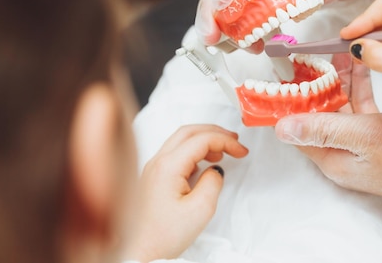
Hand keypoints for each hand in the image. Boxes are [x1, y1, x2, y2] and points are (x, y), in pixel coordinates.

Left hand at [124, 125, 248, 261]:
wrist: (139, 252)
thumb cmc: (162, 236)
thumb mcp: (200, 210)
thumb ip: (213, 182)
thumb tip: (216, 170)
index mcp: (168, 166)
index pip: (202, 139)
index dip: (226, 141)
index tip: (241, 151)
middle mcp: (157, 162)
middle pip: (189, 132)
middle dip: (215, 132)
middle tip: (234, 141)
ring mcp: (152, 169)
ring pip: (180, 140)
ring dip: (204, 140)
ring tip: (223, 151)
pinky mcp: (152, 178)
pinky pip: (175, 153)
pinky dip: (193, 151)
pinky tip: (204, 163)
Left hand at [276, 54, 381, 229]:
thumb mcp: (365, 136)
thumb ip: (324, 129)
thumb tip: (281, 128)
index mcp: (332, 159)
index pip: (299, 128)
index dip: (292, 101)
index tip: (289, 74)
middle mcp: (342, 154)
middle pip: (319, 115)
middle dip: (317, 84)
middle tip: (316, 56)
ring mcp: (359, 145)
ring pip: (341, 108)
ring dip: (339, 81)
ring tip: (340, 52)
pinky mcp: (377, 137)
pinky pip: (361, 108)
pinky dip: (358, 88)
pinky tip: (360, 66)